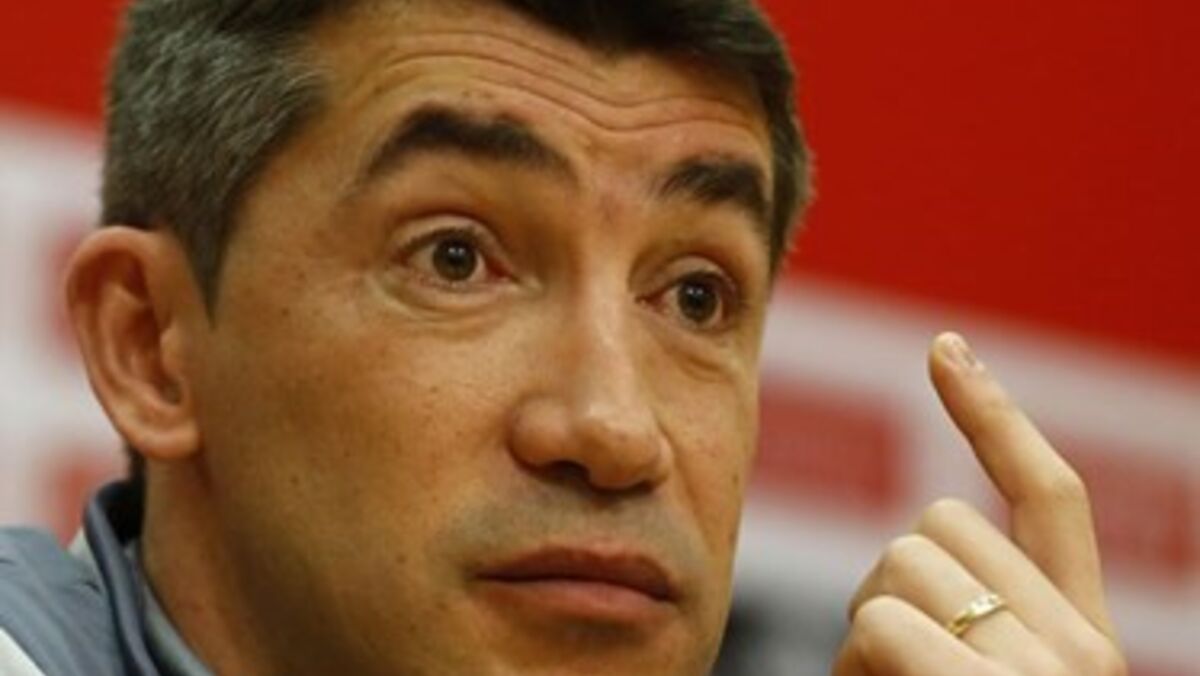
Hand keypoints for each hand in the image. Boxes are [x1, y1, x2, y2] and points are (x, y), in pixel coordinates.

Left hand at [832, 333, 1127, 674]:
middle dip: (892, 586)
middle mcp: (1085, 650)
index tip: (945, 347)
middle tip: (896, 672)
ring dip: (865, 634)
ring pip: (904, 560)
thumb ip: (968, 618)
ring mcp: (1047, 672)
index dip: (994, 416)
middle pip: (944, 522)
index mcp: (1085, 639)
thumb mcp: (969, 671)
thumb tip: (910, 551)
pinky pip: (881, 622)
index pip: (1052, 497)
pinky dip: (853, 668)